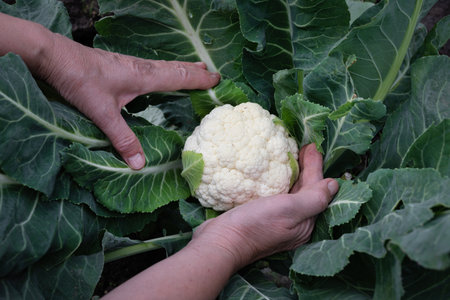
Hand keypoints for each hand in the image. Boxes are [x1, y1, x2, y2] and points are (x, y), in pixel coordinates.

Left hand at [39, 34, 219, 168]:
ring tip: (194, 68)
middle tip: (213, 73)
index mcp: (143, 77)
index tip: (217, 80)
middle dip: (196, 71)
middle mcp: (141, 68)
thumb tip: (138, 164)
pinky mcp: (120, 65)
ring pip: (164, 65)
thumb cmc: (79, 80)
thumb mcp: (102, 114)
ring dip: (182, 68)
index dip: (199, 80)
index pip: (179, 78)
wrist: (53, 56)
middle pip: (176, 68)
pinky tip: (159, 74)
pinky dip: (165, 69)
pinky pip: (152, 67)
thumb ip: (122, 139)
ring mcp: (130, 64)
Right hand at [191, 144, 338, 268]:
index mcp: (304, 223)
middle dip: (307, 168)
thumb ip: (314, 198)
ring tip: (292, 155)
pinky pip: (276, 195)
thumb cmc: (256, 225)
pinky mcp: (261, 216)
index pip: (316, 189)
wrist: (221, 242)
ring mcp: (277, 220)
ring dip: (294, 173)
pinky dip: (278, 181)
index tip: (312, 145)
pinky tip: (272, 173)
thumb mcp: (289, 210)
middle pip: (305, 190)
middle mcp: (294, 223)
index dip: (316, 166)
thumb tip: (335, 184)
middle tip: (305, 146)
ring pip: (291, 192)